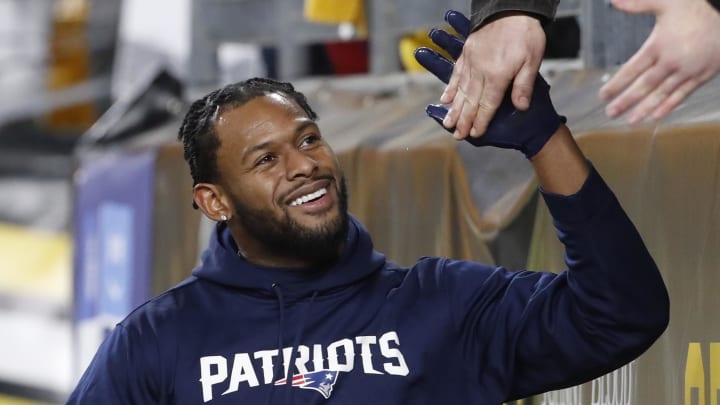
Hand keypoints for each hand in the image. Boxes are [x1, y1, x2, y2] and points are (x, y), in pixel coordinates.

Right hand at [414, 12, 564, 158]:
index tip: (474, 134)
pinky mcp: (467, 53)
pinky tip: (445, 99)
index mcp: (498, 76)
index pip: (488, 105)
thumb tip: (521, 107)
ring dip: (454, 109)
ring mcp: (471, 62)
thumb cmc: (526, 34)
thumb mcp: (533, 60)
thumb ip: (524, 85)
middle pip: (471, 101)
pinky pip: (456, 74)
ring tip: (448, 123)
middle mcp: (481, 72)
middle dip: (464, 120)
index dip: (481, 121)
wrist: (511, 7)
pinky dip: (450, 88)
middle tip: (457, 135)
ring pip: (461, 91)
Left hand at [599, 0, 719, 124]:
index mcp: (659, 45)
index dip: (616, 84)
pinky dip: (669, 107)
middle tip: (611, 113)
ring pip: (662, 94)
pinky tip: (656, 116)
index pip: (632, 69)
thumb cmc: (697, 7)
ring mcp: (687, 70)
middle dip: (626, 101)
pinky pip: (682, 95)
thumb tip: (614, 1)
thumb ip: (637, 4)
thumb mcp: (666, 2)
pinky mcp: (702, 75)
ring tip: (630, 121)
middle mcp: (671, 61)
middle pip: (644, 86)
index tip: (603, 95)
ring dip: (645, 109)